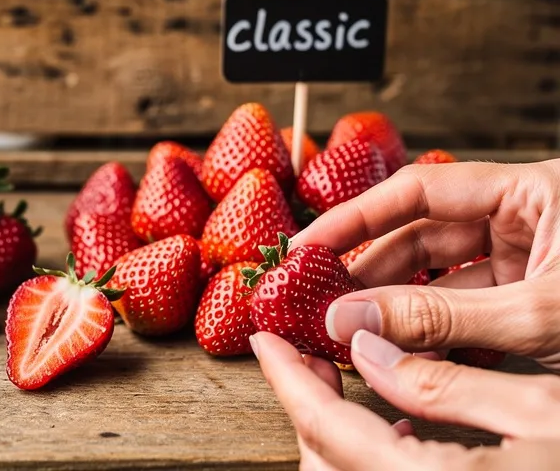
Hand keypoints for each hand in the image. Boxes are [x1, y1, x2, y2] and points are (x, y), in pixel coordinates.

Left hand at [251, 330, 559, 470]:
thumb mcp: (542, 415)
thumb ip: (442, 385)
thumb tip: (365, 346)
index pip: (325, 429)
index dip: (287, 379)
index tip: (263, 336)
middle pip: (325, 461)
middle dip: (304, 404)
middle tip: (302, 350)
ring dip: (333, 429)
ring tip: (342, 374)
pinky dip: (371, 453)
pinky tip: (396, 423)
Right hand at [290, 160, 559, 369]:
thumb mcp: (538, 316)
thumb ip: (442, 318)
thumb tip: (351, 320)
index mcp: (533, 191)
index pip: (419, 191)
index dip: (355, 219)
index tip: (305, 247)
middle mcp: (526, 218)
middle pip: (422, 236)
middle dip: (369, 276)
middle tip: (320, 306)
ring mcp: (531, 259)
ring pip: (440, 280)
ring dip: (397, 313)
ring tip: (353, 337)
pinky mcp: (532, 299)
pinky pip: (467, 311)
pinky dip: (435, 335)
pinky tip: (403, 356)